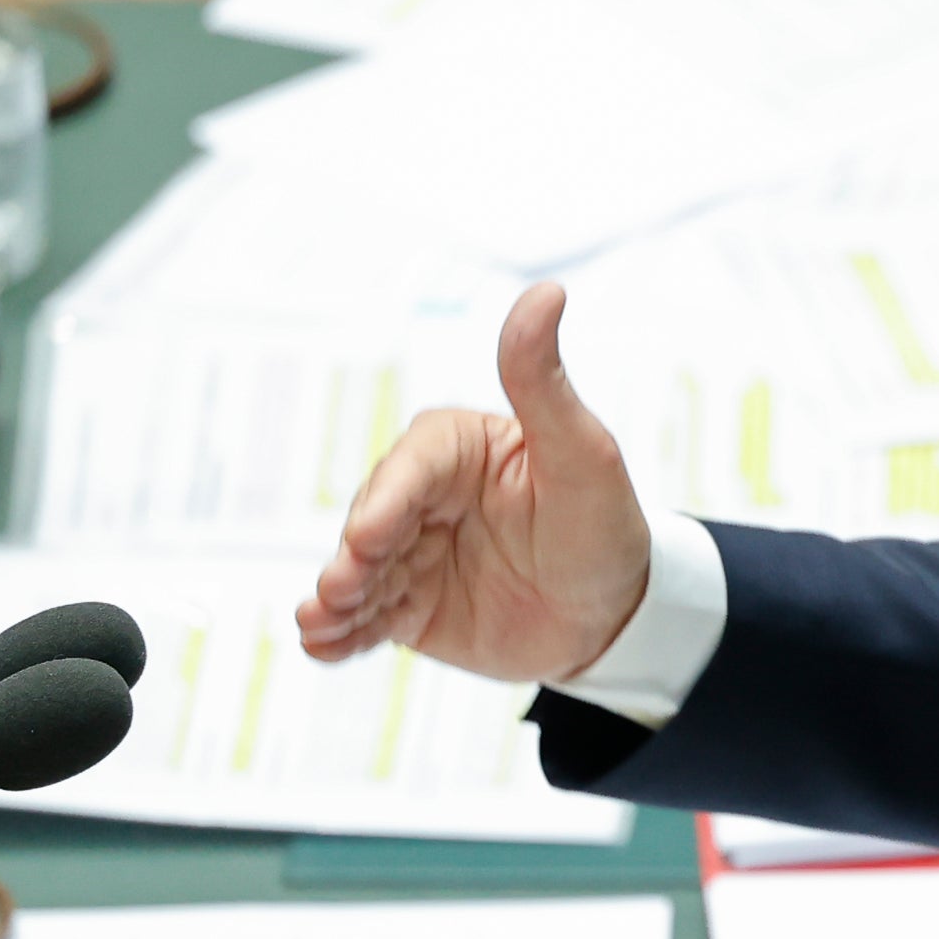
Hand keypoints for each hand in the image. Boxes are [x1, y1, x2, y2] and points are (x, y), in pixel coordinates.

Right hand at [296, 282, 651, 681]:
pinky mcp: (407, 604)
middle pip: (373, 519)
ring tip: (322, 624)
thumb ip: (545, 382)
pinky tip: (320, 647)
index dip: (388, 500)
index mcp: (460, 449)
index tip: (371, 536)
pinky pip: (365, 616)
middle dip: (354, 555)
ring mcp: (411, 553)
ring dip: (337, 596)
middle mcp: (426, 497)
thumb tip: (546, 292)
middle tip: (341, 589)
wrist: (618, 617)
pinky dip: (340, 631)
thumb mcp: (583, 455)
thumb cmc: (604, 526)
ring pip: (360, 571)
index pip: (412, 466)